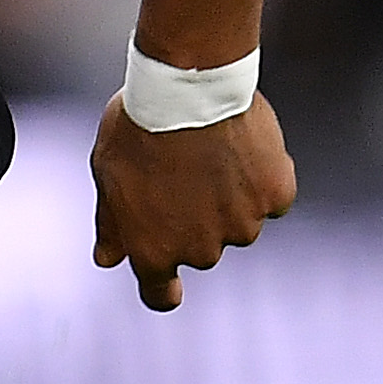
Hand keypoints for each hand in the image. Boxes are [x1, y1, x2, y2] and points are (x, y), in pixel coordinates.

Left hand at [88, 97, 298, 310]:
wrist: (186, 88)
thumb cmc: (138, 127)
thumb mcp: (107, 174)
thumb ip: (111, 223)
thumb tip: (107, 258)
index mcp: (153, 251)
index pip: (160, 295)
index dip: (165, 289)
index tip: (170, 286)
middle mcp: (201, 250)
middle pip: (201, 250)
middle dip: (194, 222)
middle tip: (183, 174)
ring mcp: (243, 225)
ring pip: (240, 222)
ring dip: (230, 199)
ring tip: (212, 152)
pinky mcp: (275, 195)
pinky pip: (272, 197)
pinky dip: (263, 178)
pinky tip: (244, 148)